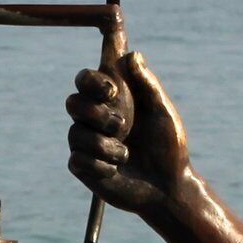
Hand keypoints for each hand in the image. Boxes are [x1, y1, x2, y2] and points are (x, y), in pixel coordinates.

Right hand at [66, 48, 192, 215]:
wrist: (167, 188)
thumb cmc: (168, 148)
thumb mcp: (162, 113)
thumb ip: (147, 85)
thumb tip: (133, 54)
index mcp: (114, 100)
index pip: (91, 77)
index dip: (93, 77)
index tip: (114, 82)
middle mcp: (96, 117)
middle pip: (73, 101)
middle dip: (95, 112)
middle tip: (122, 125)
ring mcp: (88, 142)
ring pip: (75, 133)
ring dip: (104, 145)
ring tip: (126, 154)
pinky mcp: (84, 166)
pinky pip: (78, 159)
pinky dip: (101, 165)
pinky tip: (116, 170)